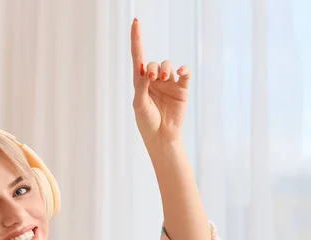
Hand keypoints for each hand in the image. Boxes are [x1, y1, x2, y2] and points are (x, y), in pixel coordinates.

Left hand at [130, 18, 189, 146]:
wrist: (162, 137)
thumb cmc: (147, 122)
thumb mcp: (139, 104)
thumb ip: (141, 86)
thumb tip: (146, 70)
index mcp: (140, 82)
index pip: (138, 57)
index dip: (136, 39)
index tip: (135, 22)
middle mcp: (154, 80)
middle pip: (153, 63)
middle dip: (152, 68)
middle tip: (152, 78)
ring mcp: (169, 83)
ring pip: (167, 65)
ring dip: (165, 68)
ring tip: (164, 78)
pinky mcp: (182, 88)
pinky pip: (184, 73)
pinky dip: (183, 69)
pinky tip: (179, 72)